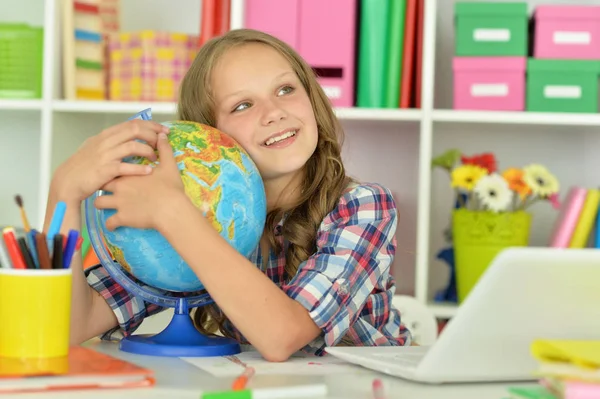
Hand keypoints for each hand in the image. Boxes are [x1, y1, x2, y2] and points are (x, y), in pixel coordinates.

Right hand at [52, 119, 168, 202]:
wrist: (67, 182)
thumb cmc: (84, 166)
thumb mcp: (95, 147)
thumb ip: (112, 140)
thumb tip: (130, 134)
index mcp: (105, 135)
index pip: (132, 123)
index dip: (151, 125)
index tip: (164, 130)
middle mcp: (106, 142)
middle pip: (135, 130)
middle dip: (153, 134)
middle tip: (163, 142)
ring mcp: (105, 155)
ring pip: (132, 146)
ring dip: (148, 150)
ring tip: (155, 158)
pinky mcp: (105, 170)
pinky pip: (126, 167)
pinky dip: (139, 168)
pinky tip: (149, 171)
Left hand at [94, 133, 185, 230]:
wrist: (170, 209)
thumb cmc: (170, 188)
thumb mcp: (169, 166)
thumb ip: (164, 150)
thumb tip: (162, 135)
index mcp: (129, 173)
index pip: (111, 168)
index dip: (111, 170)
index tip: (114, 172)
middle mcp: (119, 187)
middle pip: (101, 184)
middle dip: (101, 186)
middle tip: (108, 189)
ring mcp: (118, 204)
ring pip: (99, 203)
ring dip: (102, 205)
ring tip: (109, 207)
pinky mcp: (122, 218)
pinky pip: (109, 223)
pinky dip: (110, 224)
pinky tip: (114, 225)